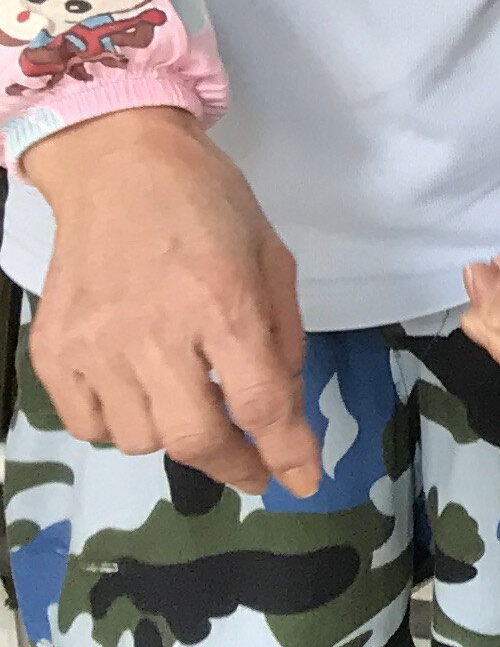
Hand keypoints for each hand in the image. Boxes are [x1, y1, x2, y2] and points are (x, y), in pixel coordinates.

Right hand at [20, 107, 318, 495]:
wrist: (117, 165)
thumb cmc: (207, 204)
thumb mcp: (270, 257)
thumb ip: (282, 335)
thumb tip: (283, 409)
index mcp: (221, 302)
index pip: (259, 402)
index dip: (286, 451)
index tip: (302, 481)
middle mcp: (153, 331)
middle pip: (194, 437)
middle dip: (233, 465)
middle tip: (253, 469)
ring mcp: (94, 345)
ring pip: (140, 439)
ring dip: (175, 436)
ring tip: (189, 401)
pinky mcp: (51, 351)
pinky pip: (88, 425)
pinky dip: (120, 426)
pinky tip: (139, 394)